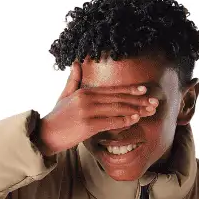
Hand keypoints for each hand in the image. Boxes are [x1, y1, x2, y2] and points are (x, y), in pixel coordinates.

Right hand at [38, 61, 158, 154]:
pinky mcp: (87, 125)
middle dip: (138, 100)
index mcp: (84, 92)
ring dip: (135, 109)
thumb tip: (75, 63)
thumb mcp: (64, 96)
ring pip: (117, 108)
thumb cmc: (56, 118)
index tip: (145, 90)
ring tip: (149, 111)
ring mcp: (87, 111)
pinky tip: (135, 119)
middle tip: (154, 101)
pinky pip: (110, 122)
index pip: (112, 90)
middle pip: (118, 98)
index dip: (130, 89)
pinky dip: (124, 120)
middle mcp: (87, 98)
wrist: (44, 135)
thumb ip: (73, 80)